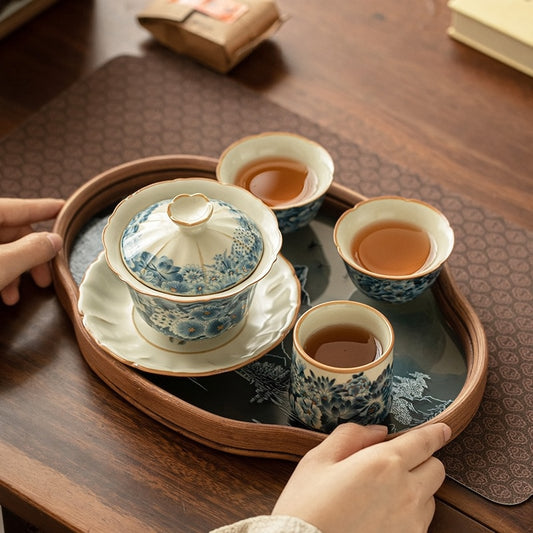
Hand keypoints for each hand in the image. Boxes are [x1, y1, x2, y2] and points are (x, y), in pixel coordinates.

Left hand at [0, 198, 64, 304]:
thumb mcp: (1, 264)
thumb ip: (31, 250)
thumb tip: (54, 240)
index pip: (18, 208)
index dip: (43, 208)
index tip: (63, 207)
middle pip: (11, 232)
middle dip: (31, 256)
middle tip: (44, 278)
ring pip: (0, 249)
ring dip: (15, 271)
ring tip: (17, 296)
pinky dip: (1, 276)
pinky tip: (5, 296)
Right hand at [272, 422, 450, 532]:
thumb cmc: (307, 506)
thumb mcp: (318, 460)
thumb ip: (351, 436)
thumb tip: (377, 431)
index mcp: (383, 463)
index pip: (424, 441)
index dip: (435, 433)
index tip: (442, 430)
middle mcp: (406, 492)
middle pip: (436, 468)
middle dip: (422, 460)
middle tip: (396, 463)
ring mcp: (411, 523)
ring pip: (431, 497)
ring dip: (416, 489)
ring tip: (384, 494)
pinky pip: (421, 523)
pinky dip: (410, 514)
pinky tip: (382, 515)